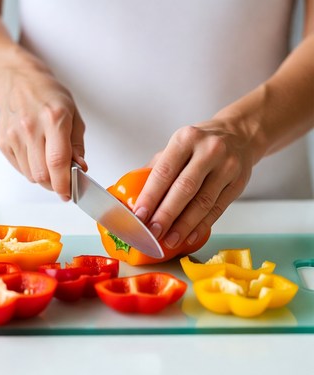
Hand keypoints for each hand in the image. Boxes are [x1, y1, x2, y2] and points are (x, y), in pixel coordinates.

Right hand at [0, 50, 86, 199]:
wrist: (17, 81)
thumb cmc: (49, 96)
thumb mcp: (73, 115)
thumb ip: (77, 145)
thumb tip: (80, 169)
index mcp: (53, 118)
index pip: (58, 161)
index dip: (64, 183)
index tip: (69, 193)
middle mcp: (31, 127)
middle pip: (42, 174)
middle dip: (55, 185)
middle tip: (63, 183)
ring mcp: (14, 135)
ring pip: (31, 175)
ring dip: (44, 178)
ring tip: (50, 165)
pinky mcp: (3, 142)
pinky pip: (20, 169)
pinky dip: (31, 170)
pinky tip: (37, 156)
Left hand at [133, 113, 256, 248]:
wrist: (240, 135)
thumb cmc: (201, 144)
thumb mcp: (178, 145)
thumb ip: (158, 167)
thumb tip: (134, 194)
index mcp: (186, 139)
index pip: (164, 171)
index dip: (150, 196)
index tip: (139, 215)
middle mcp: (208, 151)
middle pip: (184, 189)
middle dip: (166, 214)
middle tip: (152, 232)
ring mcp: (227, 167)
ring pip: (202, 202)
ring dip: (183, 226)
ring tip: (169, 239)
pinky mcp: (238, 183)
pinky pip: (217, 209)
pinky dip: (202, 226)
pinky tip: (189, 237)